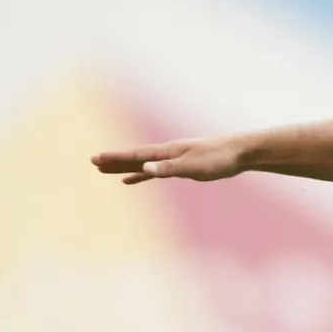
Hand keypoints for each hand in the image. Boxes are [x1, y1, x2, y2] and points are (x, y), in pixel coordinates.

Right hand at [91, 137, 242, 184]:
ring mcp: (173, 159)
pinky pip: (155, 172)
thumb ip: (169, 169)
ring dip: (124, 168)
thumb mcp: (193, 167)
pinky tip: (132, 179)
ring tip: (104, 170)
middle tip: (93, 161)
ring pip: (142, 164)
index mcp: (168, 152)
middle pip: (135, 158)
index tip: (96, 159)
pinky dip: (141, 176)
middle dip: (114, 161)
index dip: (116, 158)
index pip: (136, 155)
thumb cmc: (218, 159)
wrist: (239, 153)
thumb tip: (145, 169)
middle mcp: (167, 153)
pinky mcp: (181, 167)